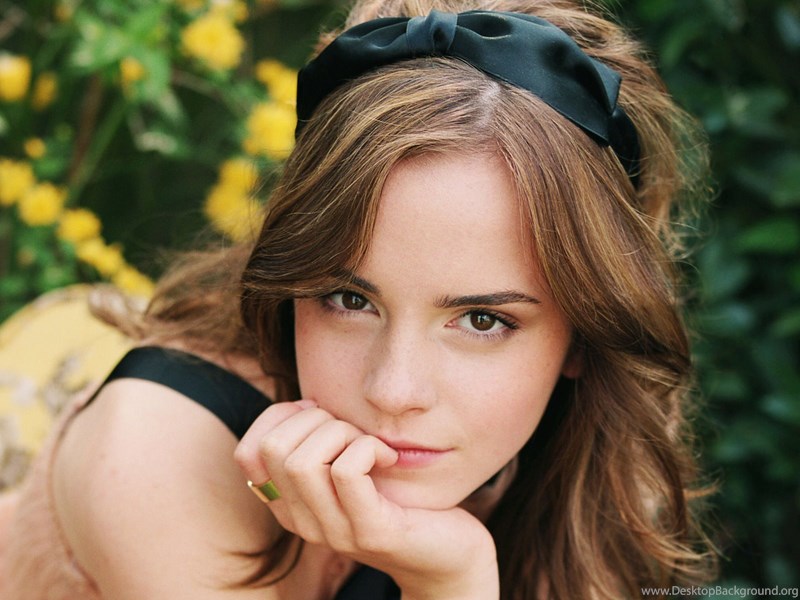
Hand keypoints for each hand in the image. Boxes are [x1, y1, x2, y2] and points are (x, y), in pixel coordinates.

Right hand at [234, 401, 499, 598]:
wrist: (447, 555)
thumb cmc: (397, 498)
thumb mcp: (348, 466)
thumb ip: (319, 443)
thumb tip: (305, 403)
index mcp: (290, 505)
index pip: (248, 453)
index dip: (278, 417)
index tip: (320, 414)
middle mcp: (303, 523)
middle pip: (274, 449)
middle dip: (315, 419)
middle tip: (352, 429)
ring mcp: (334, 532)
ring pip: (303, 461)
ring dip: (342, 433)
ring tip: (370, 444)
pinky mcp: (371, 533)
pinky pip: (346, 472)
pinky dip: (367, 448)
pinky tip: (389, 456)